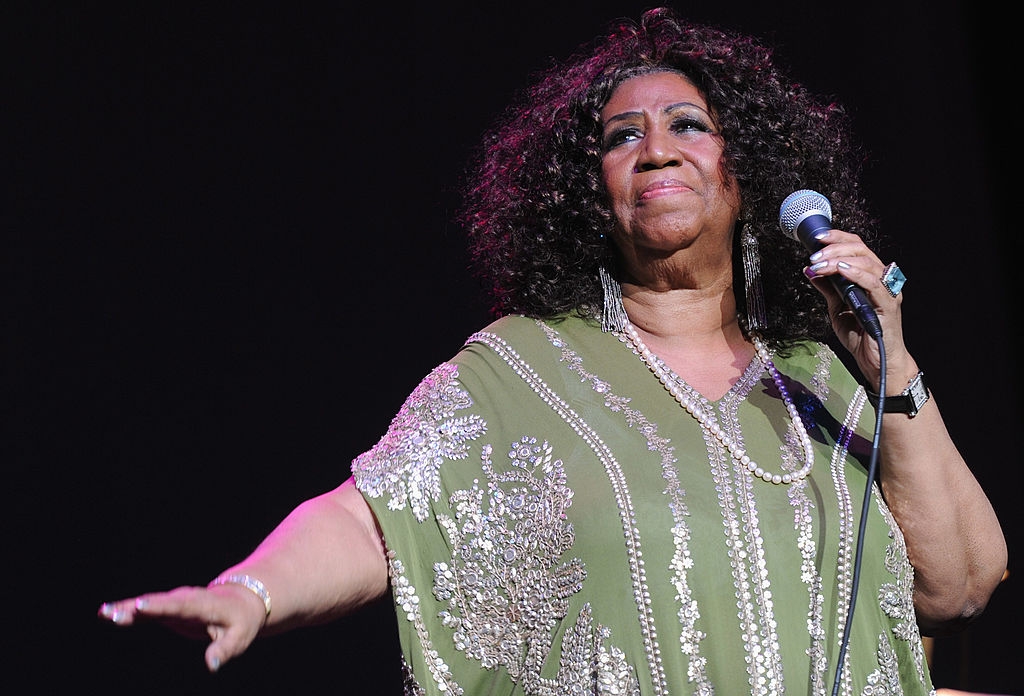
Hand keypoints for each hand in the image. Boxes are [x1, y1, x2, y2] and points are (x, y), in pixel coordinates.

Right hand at [98, 583, 266, 671]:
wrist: (241, 600)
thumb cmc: (240, 621)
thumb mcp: (239, 637)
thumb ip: (225, 650)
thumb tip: (212, 666)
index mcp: (204, 605)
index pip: (181, 606)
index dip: (160, 606)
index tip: (141, 606)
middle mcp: (186, 599)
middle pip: (160, 603)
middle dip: (138, 608)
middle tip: (115, 613)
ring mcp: (175, 601)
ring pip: (148, 604)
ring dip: (126, 608)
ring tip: (104, 613)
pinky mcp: (167, 607)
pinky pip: (145, 609)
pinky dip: (127, 610)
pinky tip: (105, 614)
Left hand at [802, 228, 910, 386]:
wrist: (876, 361)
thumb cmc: (861, 335)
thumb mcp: (836, 308)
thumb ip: (827, 288)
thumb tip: (810, 269)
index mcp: (870, 276)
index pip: (857, 247)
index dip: (838, 238)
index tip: (817, 238)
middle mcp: (881, 279)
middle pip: (861, 250)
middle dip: (834, 248)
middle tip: (813, 256)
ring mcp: (887, 290)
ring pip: (865, 262)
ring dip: (838, 260)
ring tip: (819, 264)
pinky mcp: (889, 304)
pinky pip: (873, 283)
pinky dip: (855, 273)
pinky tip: (841, 270)